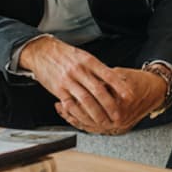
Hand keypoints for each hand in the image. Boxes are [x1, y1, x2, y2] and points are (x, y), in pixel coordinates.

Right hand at [19, 37, 163, 133]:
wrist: (42, 51)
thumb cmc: (65, 54)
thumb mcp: (83, 56)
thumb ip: (97, 69)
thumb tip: (115, 79)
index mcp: (88, 60)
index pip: (107, 74)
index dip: (119, 86)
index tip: (128, 95)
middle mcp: (79, 70)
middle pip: (98, 90)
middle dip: (110, 104)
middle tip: (118, 114)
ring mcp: (68, 80)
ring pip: (85, 99)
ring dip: (96, 112)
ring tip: (104, 120)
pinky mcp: (58, 89)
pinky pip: (70, 104)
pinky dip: (79, 112)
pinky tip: (85, 118)